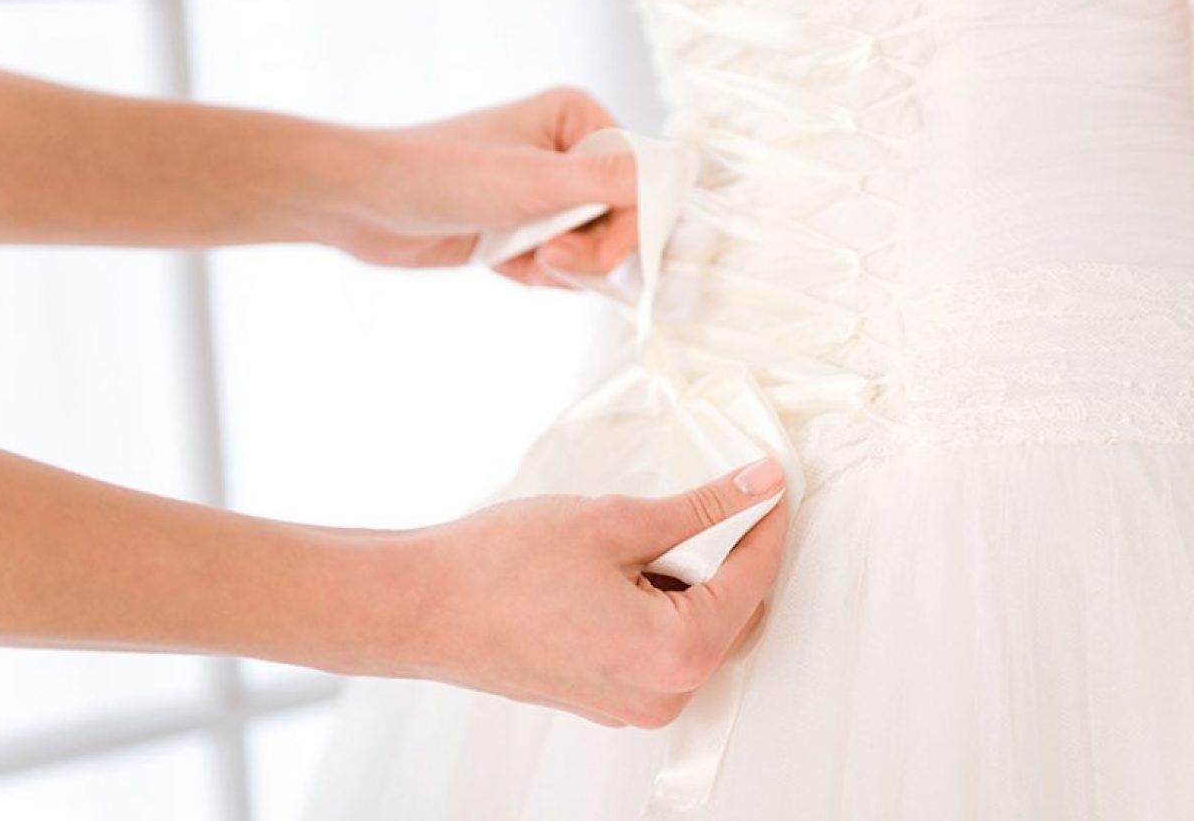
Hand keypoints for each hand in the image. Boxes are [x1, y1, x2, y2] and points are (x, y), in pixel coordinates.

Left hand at [321, 87, 640, 286]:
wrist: (366, 203)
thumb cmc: (438, 175)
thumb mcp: (531, 182)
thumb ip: (605, 184)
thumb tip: (671, 178)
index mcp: (577, 119)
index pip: (642, 178)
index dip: (632, 223)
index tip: (602, 254)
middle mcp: (568, 151)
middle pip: (622, 219)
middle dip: (589, 250)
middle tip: (549, 256)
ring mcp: (546, 191)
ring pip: (592, 247)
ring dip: (559, 266)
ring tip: (520, 255)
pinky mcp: (525, 225)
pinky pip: (561, 264)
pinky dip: (537, 273)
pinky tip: (501, 260)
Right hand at [386, 457, 788, 727]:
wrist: (423, 608)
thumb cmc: (501, 569)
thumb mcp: (614, 522)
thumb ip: (700, 508)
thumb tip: (757, 487)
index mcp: (674, 651)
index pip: (751, 581)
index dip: (765, 526)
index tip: (770, 488)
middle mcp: (661, 694)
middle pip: (732, 617)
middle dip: (723, 560)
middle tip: (699, 506)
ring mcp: (632, 706)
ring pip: (693, 635)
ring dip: (682, 586)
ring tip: (622, 547)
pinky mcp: (605, 701)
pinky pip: (657, 653)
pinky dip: (652, 610)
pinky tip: (607, 576)